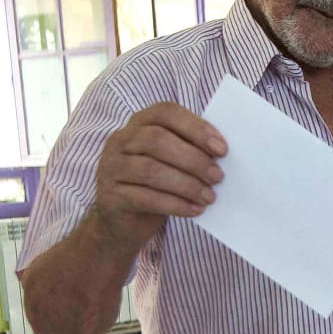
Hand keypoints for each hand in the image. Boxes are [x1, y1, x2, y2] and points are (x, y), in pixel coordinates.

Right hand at [91, 102, 227, 243]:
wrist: (123, 220)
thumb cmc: (155, 184)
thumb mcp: (170, 161)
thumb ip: (189, 148)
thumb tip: (221, 152)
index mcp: (138, 123)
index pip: (165, 112)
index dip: (195, 127)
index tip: (221, 149)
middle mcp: (120, 141)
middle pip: (157, 140)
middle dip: (193, 159)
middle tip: (217, 176)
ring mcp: (111, 168)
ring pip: (151, 170)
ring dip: (187, 184)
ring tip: (209, 196)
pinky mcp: (111, 197)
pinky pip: (145, 198)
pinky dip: (175, 204)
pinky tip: (195, 210)